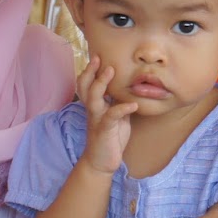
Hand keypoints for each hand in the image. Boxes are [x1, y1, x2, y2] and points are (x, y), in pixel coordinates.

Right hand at [77, 56, 136, 174]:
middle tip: (98, 57)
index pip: (88, 84)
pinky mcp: (104, 131)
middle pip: (84, 86)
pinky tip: (133, 104)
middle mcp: (93, 110)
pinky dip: (122, 109)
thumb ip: (119, 102)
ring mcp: (96, 120)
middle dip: (90, 71)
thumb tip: (130, 87)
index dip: (90, 70)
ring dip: (101, 83)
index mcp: (95, 106)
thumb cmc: (110, 138)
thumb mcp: (116, 116)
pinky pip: (111, 117)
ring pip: (93, 98)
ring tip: (111, 70)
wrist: (102, 163)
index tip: (98, 55)